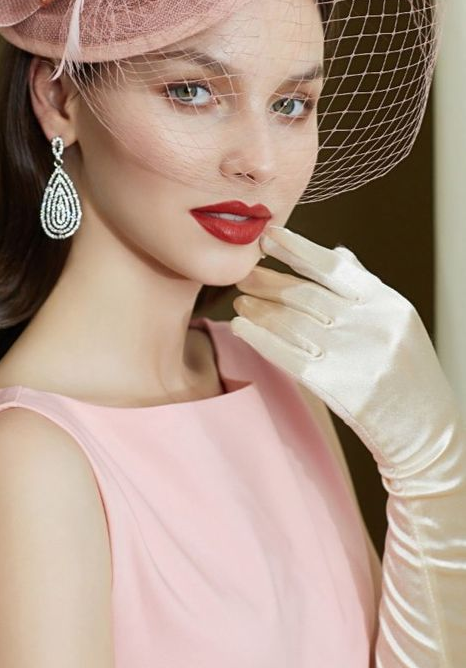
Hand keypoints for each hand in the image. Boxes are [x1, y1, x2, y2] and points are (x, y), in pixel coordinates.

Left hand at [231, 226, 459, 474]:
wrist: (426, 430)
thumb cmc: (410, 372)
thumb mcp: (398, 320)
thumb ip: (364, 286)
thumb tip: (335, 253)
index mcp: (386, 303)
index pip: (332, 267)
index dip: (296, 249)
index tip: (270, 238)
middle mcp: (369, 325)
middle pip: (305, 294)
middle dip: (268, 282)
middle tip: (245, 274)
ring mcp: (351, 356)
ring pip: (290, 323)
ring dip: (259, 309)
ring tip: (240, 302)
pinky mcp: (334, 386)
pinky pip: (287, 355)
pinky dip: (259, 338)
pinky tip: (242, 328)